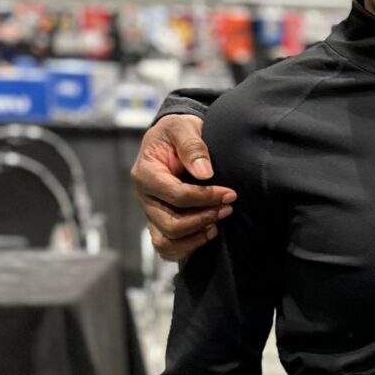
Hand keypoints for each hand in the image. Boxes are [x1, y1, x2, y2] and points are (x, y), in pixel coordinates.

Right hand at [130, 114, 233, 262]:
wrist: (172, 138)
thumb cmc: (177, 131)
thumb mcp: (183, 127)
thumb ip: (192, 146)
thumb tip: (205, 173)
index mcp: (145, 174)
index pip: (176, 196)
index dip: (206, 198)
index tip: (230, 194)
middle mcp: (144, 197)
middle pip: (171, 224)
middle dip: (203, 219)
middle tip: (227, 208)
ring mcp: (150, 212)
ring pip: (167, 242)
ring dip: (196, 237)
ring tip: (217, 224)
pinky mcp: (158, 222)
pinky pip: (167, 247)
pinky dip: (188, 246)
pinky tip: (208, 232)